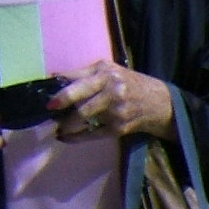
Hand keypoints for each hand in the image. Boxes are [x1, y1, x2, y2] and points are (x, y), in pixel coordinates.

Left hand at [51, 60, 176, 141]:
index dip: (62, 93)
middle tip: (49, 114)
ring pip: (86, 119)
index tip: (49, 102)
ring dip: (68, 125)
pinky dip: (77, 137)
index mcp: (106, 74)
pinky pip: (94, 134)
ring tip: (58, 126)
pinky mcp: (120, 128)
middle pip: (82, 104)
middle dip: (63, 111)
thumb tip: (55, 77)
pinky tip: (67, 137)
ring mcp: (117, 112)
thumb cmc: (129, 83)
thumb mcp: (109, 71)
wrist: (159, 102)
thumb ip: (83, 73)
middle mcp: (112, 92)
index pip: (79, 83)